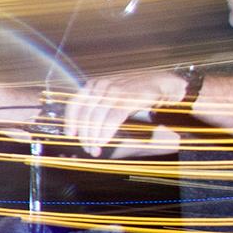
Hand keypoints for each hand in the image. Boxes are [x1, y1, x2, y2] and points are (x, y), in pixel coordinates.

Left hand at [61, 69, 185, 155]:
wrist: (163, 82)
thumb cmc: (136, 91)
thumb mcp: (112, 93)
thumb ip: (99, 105)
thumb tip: (85, 127)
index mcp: (95, 84)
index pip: (75, 104)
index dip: (70, 121)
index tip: (70, 134)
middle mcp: (102, 86)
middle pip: (85, 114)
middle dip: (84, 134)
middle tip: (87, 148)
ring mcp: (115, 91)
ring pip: (96, 118)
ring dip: (94, 137)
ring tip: (95, 149)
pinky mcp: (128, 99)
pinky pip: (112, 118)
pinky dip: (106, 132)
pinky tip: (104, 142)